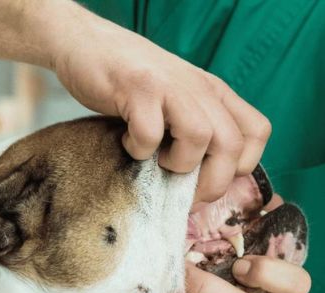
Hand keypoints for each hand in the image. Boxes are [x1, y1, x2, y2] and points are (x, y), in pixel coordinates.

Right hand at [49, 5, 271, 202]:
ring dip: (176, 164)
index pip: (256, 134)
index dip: (237, 169)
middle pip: (232, 146)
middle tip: (181, 194)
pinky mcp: (138, 89)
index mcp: (214, 93)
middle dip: (209, 184)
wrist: (88, 45)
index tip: (206, 184)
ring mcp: (170, 87)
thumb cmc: (129, 85)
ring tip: (154, 160)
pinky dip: (138, 149)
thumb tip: (199, 184)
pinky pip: (150, 134)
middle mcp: (200, 88)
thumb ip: (192, 130)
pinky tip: (126, 142)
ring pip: (200, 138)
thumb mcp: (174, 103)